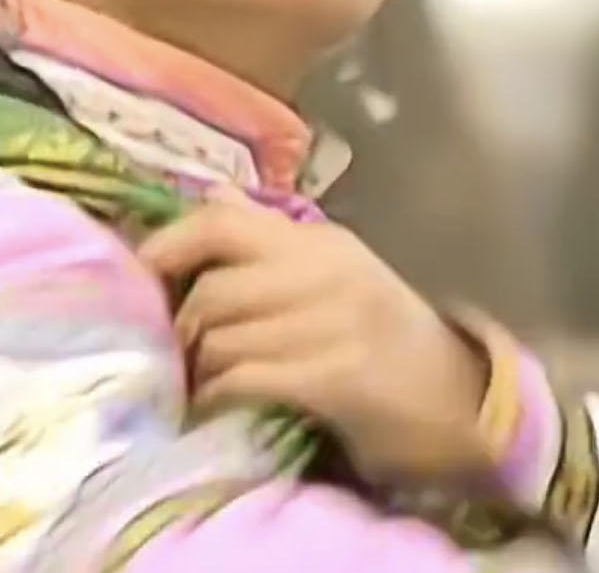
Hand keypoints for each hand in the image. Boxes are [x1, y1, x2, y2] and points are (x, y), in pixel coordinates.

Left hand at [136, 186, 492, 482]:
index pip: (221, 221)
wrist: (461, 405)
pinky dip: (218, 395)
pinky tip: (213, 405)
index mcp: (318, 242)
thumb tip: (208, 193)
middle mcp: (326, 272)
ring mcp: (336, 324)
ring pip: (223, 336)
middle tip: (169, 352)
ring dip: (196, 367)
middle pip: (213, 288)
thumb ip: (266, 238)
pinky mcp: (339, 377)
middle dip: (180, 326)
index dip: (166, 246)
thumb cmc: (385, 341)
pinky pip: (247, 377)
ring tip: (191, 382)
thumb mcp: (331, 275)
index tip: (136, 278)